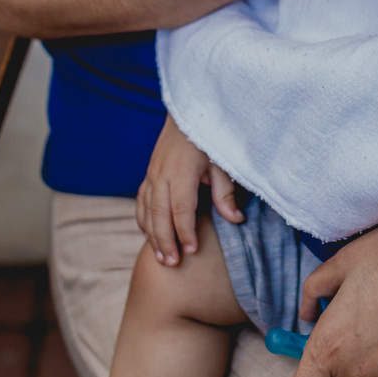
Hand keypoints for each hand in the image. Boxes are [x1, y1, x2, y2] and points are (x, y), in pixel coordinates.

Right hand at [136, 114, 242, 265]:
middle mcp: (162, 174)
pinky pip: (141, 202)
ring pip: (146, 211)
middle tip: (172, 264)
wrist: (188, 112)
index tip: (192, 251)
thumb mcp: (221, 162)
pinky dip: (143, 221)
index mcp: (182, 172)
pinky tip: (150, 235)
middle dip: (165, 241)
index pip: (181, 210)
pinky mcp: (149, 173)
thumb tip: (236, 220)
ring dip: (152, 235)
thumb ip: (226, 193)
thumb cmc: (209, 137)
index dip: (185, 232)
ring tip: (161, 258)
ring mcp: (152, 174)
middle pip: (159, 215)